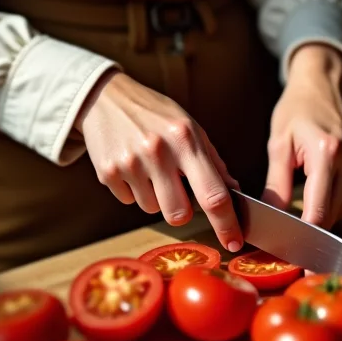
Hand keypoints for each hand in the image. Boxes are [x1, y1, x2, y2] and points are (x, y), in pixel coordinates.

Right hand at [74, 71, 243, 251]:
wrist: (106, 98)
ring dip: (155, 196)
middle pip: (178, 214)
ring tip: (150, 167)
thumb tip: (233, 193)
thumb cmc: (155, 114)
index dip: (227, 223)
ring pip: (152, 209)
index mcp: (185, 138)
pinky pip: (129, 200)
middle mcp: (158, 151)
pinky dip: (134, 189)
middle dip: (182, 210)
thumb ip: (212, 160)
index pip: (213, 194)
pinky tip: (131, 165)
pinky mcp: (107, 172)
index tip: (234, 242)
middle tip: (177, 189)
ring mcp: (130, 163)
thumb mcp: (189, 127)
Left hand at [263, 44, 341, 228]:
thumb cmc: (296, 111)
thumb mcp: (278, 145)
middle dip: (311, 225)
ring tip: (304, 196)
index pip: (319, 210)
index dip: (305, 234)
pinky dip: (334, 196)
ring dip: (322, 209)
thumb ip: (276, 185)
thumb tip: (270, 217)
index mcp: (327, 151)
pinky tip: (320, 183)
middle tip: (289, 231)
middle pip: (332, 213)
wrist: (323, 84)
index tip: (291, 250)